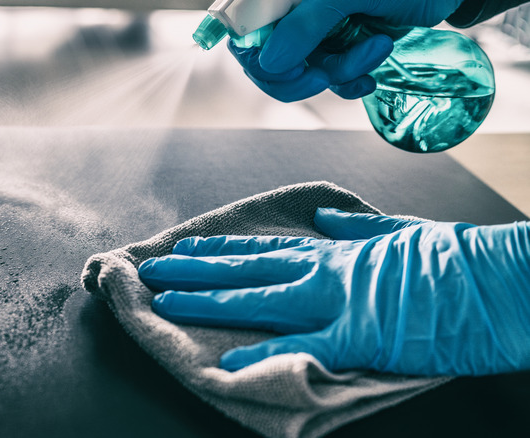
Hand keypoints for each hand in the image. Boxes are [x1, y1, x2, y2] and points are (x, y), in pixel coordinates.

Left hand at [138, 208, 529, 375]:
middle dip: (195, 269)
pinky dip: (264, 354)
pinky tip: (228, 362)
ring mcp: (337, 300)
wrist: (497, 281)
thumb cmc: (454, 261)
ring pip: (258, 298)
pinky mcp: (359, 335)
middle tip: (153, 269)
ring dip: (209, 301)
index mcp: (334, 251)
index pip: (263, 247)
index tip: (187, 246)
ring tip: (168, 301)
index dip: (221, 248)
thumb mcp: (399, 234)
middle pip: (246, 268)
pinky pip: (302, 346)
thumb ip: (356, 228)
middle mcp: (324, 270)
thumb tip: (324, 219)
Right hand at [231, 0, 464, 101]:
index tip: (290, 66)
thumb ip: (306, 25)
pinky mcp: (342, 48)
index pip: (244, 32)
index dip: (258, 57)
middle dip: (296, 77)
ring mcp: (317, 32)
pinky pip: (331, 79)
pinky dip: (351, 82)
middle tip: (322, 76)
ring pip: (304, 74)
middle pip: (266, 62)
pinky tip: (370, 73)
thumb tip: (269, 62)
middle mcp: (294, 13)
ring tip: (373, 50)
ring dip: (339, 73)